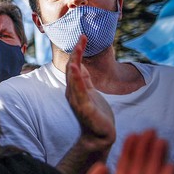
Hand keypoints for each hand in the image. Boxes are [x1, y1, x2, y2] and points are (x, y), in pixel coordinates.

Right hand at [66, 35, 114, 152]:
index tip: (83, 37)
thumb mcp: (91, 92)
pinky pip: (79, 91)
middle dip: (77, 52)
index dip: (78, 52)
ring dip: (75, 62)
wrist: (100, 136)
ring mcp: (77, 99)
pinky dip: (75, 79)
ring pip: (74, 77)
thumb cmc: (96, 115)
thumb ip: (84, 80)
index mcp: (76, 87)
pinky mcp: (84, 107)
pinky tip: (75, 69)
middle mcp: (73, 92)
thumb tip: (79, 65)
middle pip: (72, 68)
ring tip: (77, 49)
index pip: (75, 66)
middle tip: (82, 37)